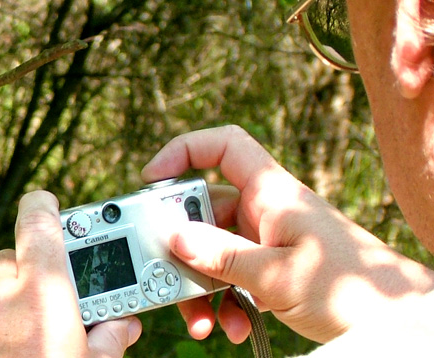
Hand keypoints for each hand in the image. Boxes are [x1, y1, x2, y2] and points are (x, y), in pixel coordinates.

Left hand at [0, 191, 141, 356]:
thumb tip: (123, 326)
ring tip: (21, 346)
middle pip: (7, 262)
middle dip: (27, 276)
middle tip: (48, 304)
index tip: (49, 204)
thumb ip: (107, 341)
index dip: (44, 205)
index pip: (38, 220)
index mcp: (42, 293)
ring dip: (0, 310)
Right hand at [142, 125, 433, 342]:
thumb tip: (176, 238)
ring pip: (213, 251)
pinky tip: (229, 325)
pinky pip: (230, 276)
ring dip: (201, 286)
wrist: (392, 321)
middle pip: (204, 211)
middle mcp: (265, 211)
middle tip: (165, 272)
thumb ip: (223, 255)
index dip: (185, 150)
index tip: (153, 176)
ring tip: (200, 320)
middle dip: (183, 247)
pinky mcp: (270, 268)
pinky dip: (223, 301)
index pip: (225, 147)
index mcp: (271, 193)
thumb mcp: (278, 274)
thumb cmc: (350, 288)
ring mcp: (266, 240)